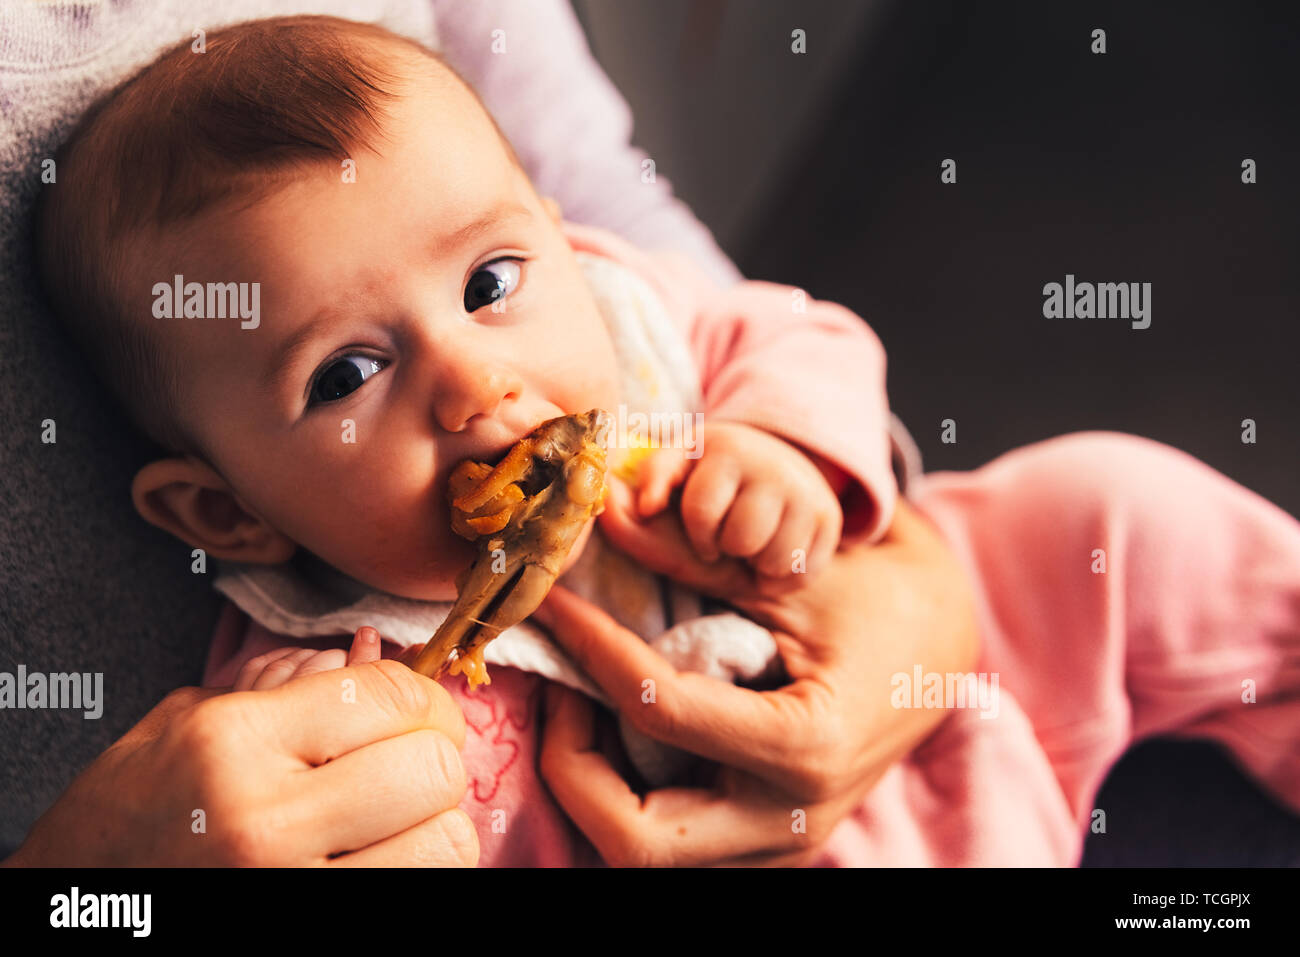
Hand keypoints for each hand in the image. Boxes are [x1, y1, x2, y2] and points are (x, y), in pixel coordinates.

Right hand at [3, 636, 476, 866]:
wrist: (76, 901)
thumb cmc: (130, 812)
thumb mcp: (188, 723)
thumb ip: (287, 686)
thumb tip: (375, 654)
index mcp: (235, 743)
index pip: (392, 697)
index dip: (421, 696)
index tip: (411, 708)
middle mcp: (268, 820)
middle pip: (433, 770)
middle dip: (434, 755)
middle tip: (408, 759)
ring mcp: (291, 892)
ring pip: (445, 842)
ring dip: (433, 823)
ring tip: (393, 818)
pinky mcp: (314, 936)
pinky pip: (420, 890)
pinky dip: (415, 866)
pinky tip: (379, 854)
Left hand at [532, 479, 979, 865]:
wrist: (941, 645)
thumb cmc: (876, 600)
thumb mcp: (788, 573)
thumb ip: (688, 555)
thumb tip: (597, 522)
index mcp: (804, 751)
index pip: (659, 712)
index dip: (591, 650)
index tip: (553, 604)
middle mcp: (789, 820)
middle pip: (633, 839)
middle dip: (572, 766)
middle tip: (558, 688)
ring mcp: (778, 843)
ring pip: (642, 851)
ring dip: (592, 785)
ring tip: (581, 701)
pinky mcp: (765, 841)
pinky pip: (668, 836)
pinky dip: (624, 789)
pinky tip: (616, 725)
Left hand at [626, 420, 841, 577]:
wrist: (774, 469)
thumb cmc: (707, 485)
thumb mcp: (672, 480)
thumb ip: (641, 493)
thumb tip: (620, 495)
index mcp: (724, 449)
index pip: (703, 511)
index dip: (699, 532)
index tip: (701, 527)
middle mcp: (771, 464)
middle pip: (741, 540)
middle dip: (726, 546)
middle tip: (727, 535)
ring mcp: (806, 491)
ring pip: (774, 558)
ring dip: (754, 562)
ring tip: (750, 543)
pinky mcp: (830, 518)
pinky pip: (802, 571)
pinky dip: (782, 574)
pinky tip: (772, 552)